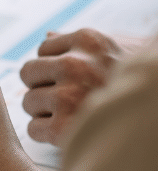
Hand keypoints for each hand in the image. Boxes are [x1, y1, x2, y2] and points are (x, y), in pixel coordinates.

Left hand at [20, 29, 145, 143]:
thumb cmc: (142, 82)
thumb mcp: (118, 51)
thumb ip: (82, 45)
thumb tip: (48, 36)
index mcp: (89, 41)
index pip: (44, 49)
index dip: (54, 65)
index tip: (68, 78)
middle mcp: (75, 65)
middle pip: (28, 73)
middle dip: (42, 86)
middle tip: (64, 97)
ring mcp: (68, 96)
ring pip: (29, 102)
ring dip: (44, 111)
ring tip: (71, 115)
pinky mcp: (64, 128)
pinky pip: (33, 129)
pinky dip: (46, 134)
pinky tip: (67, 132)